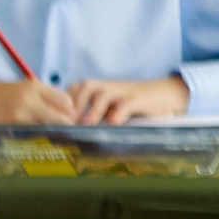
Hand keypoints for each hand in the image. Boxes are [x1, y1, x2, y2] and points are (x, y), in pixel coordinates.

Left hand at [70, 74, 188, 124]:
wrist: (162, 96)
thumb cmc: (128, 105)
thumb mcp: (106, 108)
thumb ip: (87, 115)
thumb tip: (63, 131)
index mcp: (96, 88)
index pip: (73, 91)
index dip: (63, 104)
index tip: (56, 120)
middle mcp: (107, 87)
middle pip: (85, 88)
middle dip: (74, 104)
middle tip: (68, 122)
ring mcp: (123, 92)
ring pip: (103, 94)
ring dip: (93, 110)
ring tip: (86, 124)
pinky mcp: (139, 99)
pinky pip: (127, 103)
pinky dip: (119, 112)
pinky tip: (113, 122)